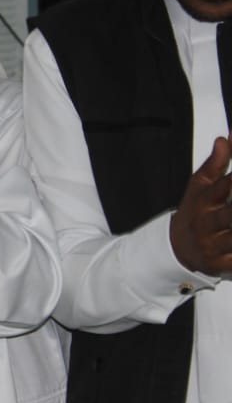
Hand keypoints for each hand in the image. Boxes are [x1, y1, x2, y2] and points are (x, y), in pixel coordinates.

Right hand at [170, 137, 231, 275]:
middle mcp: (207, 223)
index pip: (221, 186)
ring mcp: (212, 245)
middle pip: (228, 216)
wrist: (176, 247)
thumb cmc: (194, 212)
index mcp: (203, 201)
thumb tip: (225, 138)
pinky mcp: (219, 264)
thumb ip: (216, 163)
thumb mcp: (199, 186)